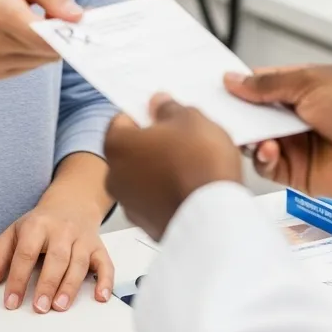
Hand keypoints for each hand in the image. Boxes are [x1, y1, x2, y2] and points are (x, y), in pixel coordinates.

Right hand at [0, 0, 80, 79]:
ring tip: (41, 18)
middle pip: (46, 49)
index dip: (68, 32)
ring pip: (41, 60)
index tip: (87, 21)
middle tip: (68, 13)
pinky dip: (36, 51)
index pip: (42, 35)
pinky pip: (30, 65)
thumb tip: (78, 16)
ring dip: (50, 43)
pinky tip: (25, 33)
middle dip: (64, 34)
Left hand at [0, 185, 112, 312]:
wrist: (71, 202)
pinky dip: (105, 281)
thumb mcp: (15, 230)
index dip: (18, 278)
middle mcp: (62, 230)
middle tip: (39, 306)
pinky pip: (105, 263)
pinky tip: (100, 296)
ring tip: (59, 305)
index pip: (26, 251)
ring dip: (70, 286)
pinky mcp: (98, 246)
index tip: (11, 301)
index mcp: (38, 225)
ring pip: (79, 262)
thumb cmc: (41, 222)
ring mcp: (82, 238)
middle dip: (48, 283)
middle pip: (56, 257)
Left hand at [104, 95, 242, 241]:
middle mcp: (115, 177)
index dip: (144, 115)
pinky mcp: (149, 227)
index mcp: (118, 145)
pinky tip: (191, 189)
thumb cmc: (200, 168)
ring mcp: (131, 205)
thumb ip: (169, 108)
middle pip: (132, 151)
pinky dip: (168, 195)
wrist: (216, 219)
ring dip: (160, 172)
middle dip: (153, 145)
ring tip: (192, 167)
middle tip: (182, 140)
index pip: (122, 121)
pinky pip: (155, 202)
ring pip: (143, 178)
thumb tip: (161, 105)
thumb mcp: (191, 119)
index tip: (162, 114)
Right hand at [225, 66, 331, 196]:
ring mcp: (293, 144)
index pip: (257, 85)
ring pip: (255, 141)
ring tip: (253, 134)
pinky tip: (270, 149)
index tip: (214, 89)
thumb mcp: (308, 83)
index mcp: (296, 87)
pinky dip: (262, 158)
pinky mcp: (296, 172)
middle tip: (218, 115)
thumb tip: (232, 79)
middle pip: (252, 115)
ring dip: (250, 137)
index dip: (237, 87)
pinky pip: (266, 166)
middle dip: (236, 115)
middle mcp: (292, 116)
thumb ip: (266, 85)